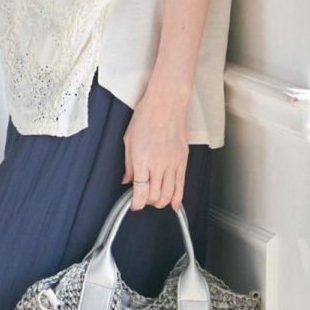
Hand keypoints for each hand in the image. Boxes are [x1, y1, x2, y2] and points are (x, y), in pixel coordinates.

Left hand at [121, 82, 190, 212]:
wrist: (166, 103)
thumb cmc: (146, 117)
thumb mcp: (129, 140)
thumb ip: (127, 164)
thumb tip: (126, 180)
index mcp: (142, 160)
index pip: (141, 192)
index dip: (137, 204)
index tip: (134, 205)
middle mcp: (159, 164)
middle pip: (155, 196)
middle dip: (148, 203)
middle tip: (143, 200)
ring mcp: (173, 163)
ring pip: (169, 194)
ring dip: (161, 202)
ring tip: (156, 200)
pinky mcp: (183, 160)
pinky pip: (182, 185)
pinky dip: (178, 198)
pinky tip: (175, 205)